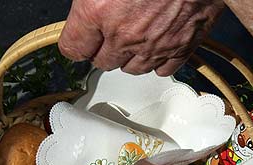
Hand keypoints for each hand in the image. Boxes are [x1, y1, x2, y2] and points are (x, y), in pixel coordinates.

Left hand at [58, 0, 223, 75]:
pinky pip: (160, 70)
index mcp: (98, 10)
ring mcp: (153, 46)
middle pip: (102, 63)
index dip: (75, 44)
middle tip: (109, 35)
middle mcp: (124, 35)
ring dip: (129, 57)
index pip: (74, 48)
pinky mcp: (178, 50)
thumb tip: (88, 6)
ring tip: (136, 36)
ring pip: (131, 69)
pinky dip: (156, 60)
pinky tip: (157, 43)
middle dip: (103, 51)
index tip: (79, 42)